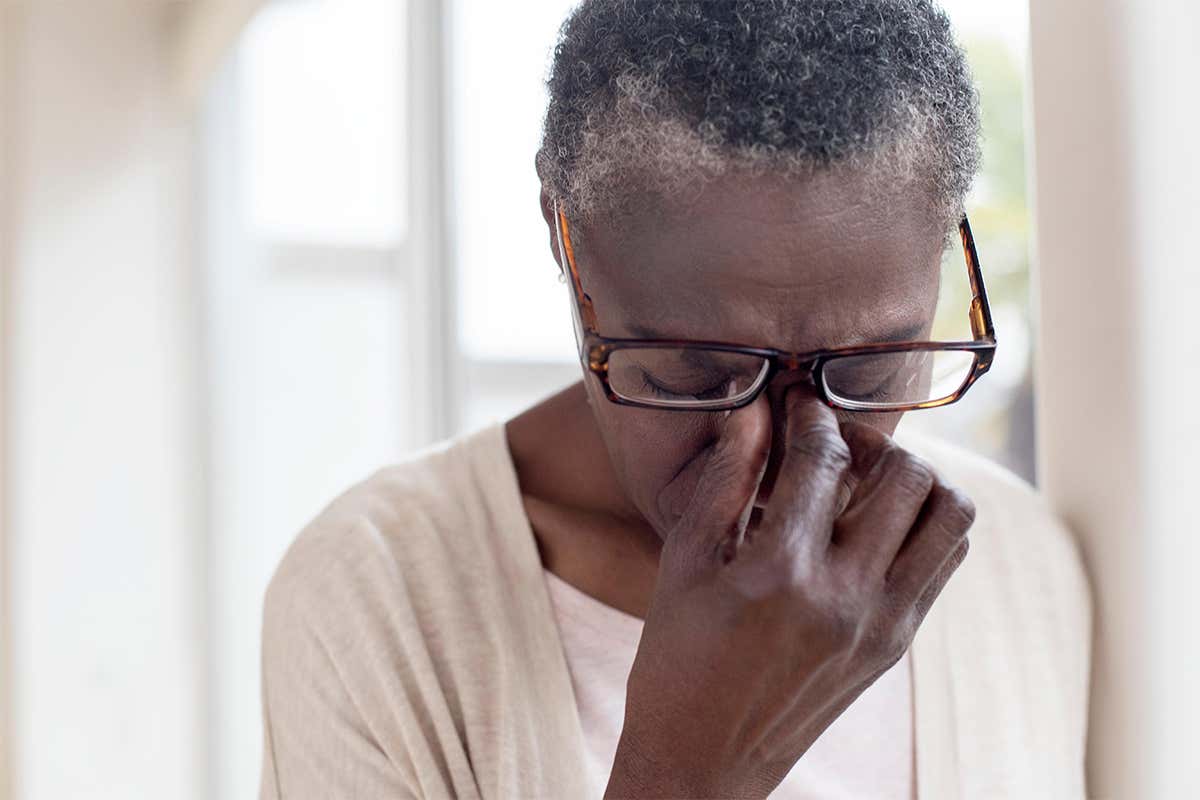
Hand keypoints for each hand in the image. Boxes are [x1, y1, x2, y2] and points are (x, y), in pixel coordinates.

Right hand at [605, 387, 974, 798]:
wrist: (702, 767)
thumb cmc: (675, 663)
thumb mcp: (684, 563)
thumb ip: (725, 479)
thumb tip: (752, 411)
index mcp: (780, 572)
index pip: (825, 458)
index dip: (811, 413)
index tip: (795, 400)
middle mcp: (846, 597)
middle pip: (908, 475)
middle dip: (871, 438)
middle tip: (832, 440)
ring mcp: (882, 625)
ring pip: (950, 517)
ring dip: (915, 479)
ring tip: (865, 480)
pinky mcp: (896, 646)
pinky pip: (942, 561)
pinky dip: (922, 524)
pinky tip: (872, 524)